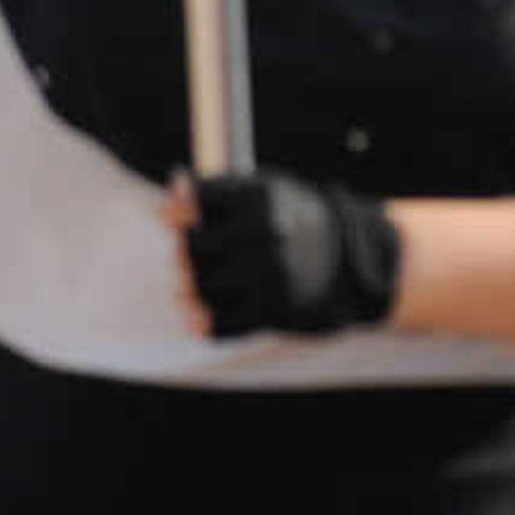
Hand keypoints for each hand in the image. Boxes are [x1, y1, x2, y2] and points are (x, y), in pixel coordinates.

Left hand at [163, 168, 402, 337]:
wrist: (345, 253)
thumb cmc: (287, 215)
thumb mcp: (260, 189)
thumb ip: (215, 191)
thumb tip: (171, 191)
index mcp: (260, 195)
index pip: (196, 201)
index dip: (177, 211)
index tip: (169, 217)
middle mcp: (267, 232)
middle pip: (191, 246)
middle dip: (183, 251)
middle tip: (188, 255)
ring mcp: (272, 272)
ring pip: (200, 286)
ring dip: (190, 287)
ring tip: (193, 283)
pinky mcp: (276, 310)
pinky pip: (222, 324)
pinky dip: (203, 322)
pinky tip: (193, 317)